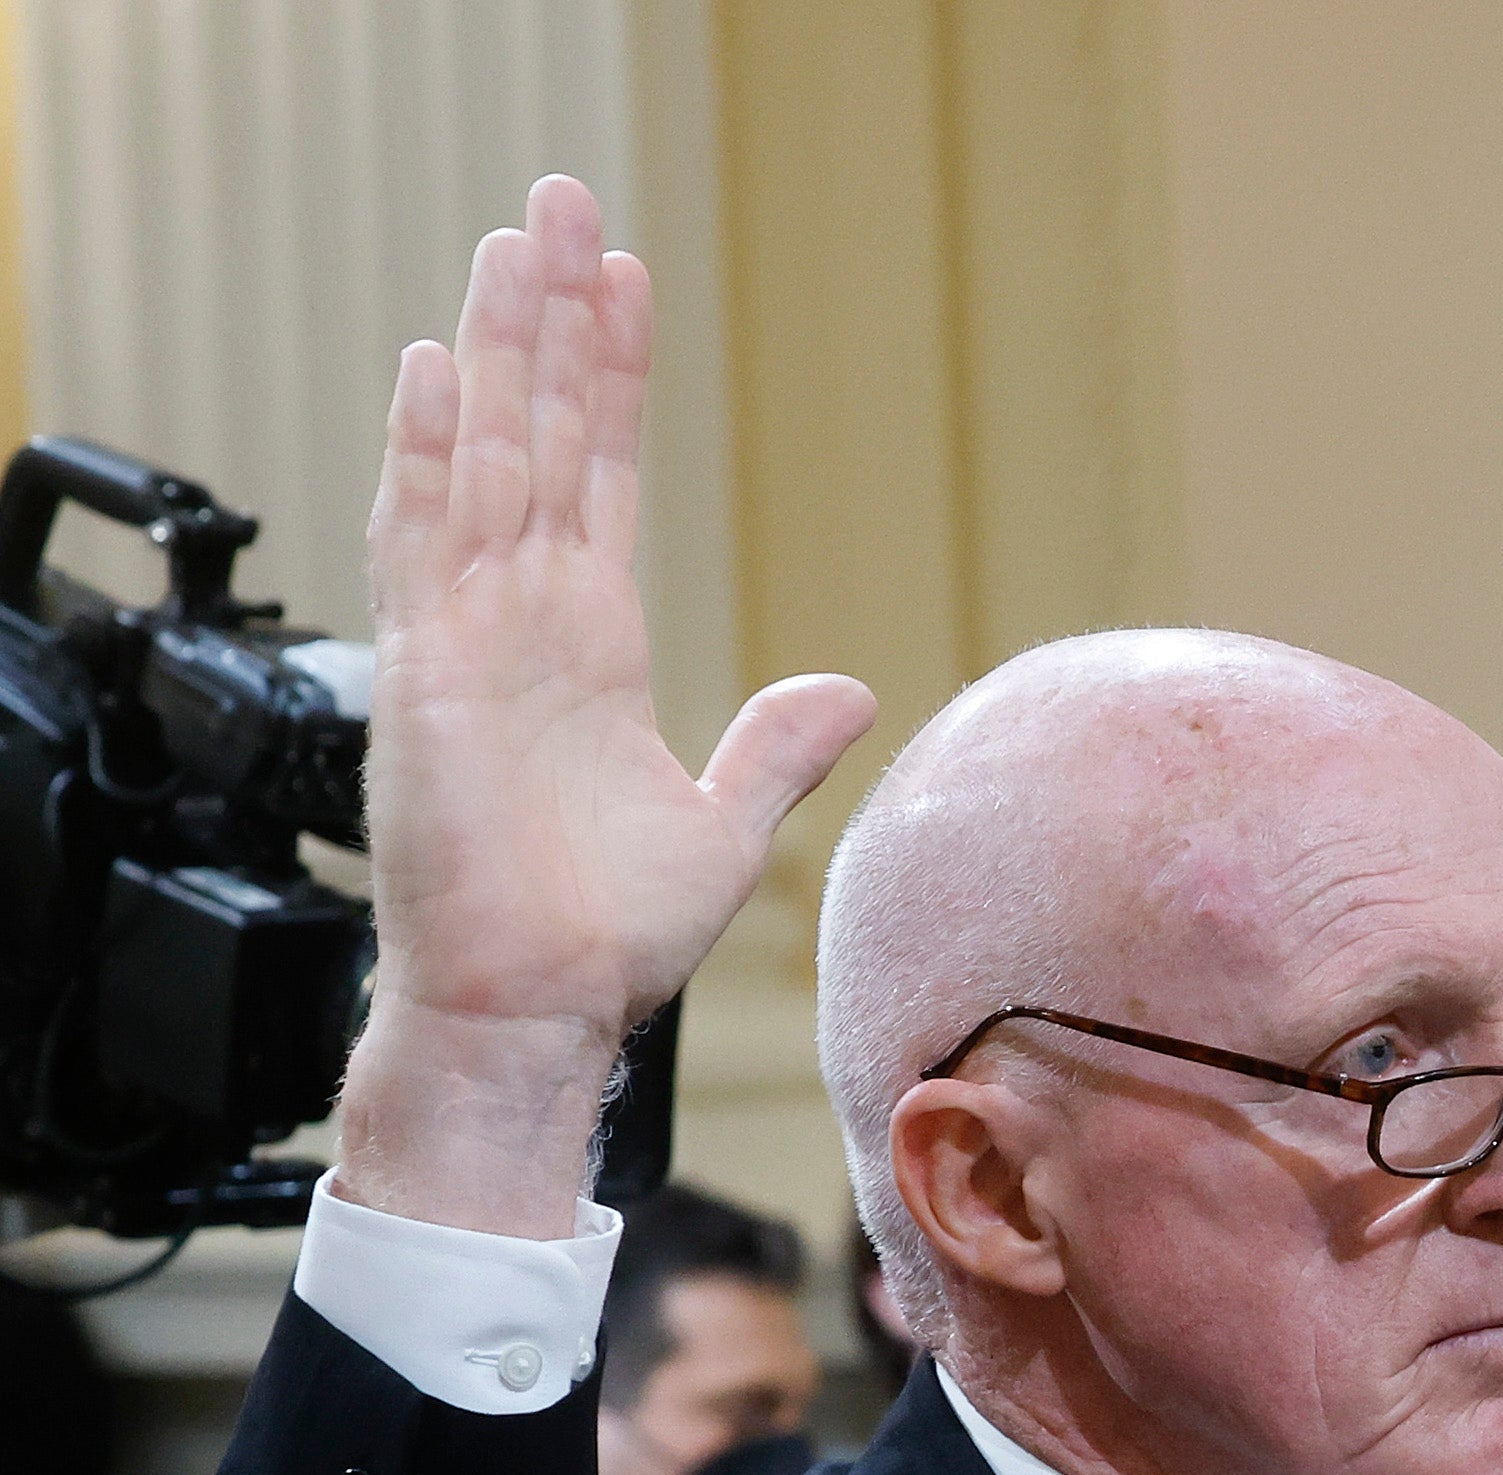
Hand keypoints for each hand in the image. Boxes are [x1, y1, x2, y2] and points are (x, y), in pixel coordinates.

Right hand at [342, 177, 870, 1231]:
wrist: (541, 1012)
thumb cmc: (607, 937)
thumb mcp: (721, 825)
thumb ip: (778, 748)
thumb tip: (848, 686)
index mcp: (589, 645)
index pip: (600, 475)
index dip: (610, 378)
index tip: (625, 282)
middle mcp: (523, 622)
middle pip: (536, 436)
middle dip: (549, 321)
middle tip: (560, 203)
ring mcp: (469, 640)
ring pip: (482, 460)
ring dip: (496, 350)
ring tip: (511, 242)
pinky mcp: (429, 676)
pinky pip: (424, 544)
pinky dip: (429, 455)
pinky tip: (439, 369)